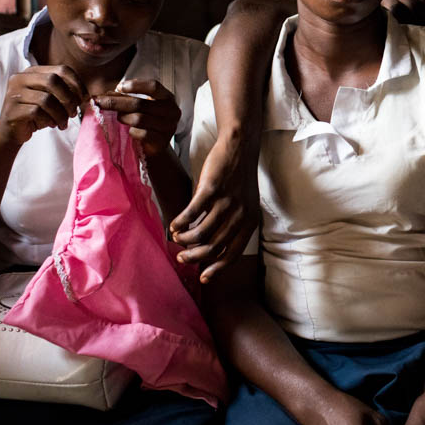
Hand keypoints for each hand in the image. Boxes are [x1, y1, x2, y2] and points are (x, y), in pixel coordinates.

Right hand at [0, 65, 85, 145]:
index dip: (77, 83)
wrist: (12, 132)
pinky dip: (49, 120)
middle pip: (53, 80)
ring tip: (63, 123)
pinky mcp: (12, 109)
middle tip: (73, 113)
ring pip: (47, 99)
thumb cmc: (36, 114)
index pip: (61, 69)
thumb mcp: (52, 99)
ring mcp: (14, 93)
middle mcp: (20, 78)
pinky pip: (37, 112)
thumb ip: (65, 92)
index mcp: (33, 71)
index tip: (85, 98)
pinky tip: (51, 125)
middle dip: (69, 99)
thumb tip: (85, 96)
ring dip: (60, 114)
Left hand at [93, 79, 180, 156]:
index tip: (119, 87)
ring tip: (118, 118)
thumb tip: (106, 94)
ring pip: (139, 119)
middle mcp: (171, 111)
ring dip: (123, 117)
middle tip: (100, 102)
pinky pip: (142, 134)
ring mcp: (168, 127)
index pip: (153, 86)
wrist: (156, 146)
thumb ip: (127, 98)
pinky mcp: (162, 142)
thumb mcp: (141, 106)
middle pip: (140, 103)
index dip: (136, 86)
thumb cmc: (147, 121)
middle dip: (117, 102)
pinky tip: (130, 131)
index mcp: (167, 98)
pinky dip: (132, 132)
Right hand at [170, 131, 259, 282]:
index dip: (216, 269)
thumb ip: (230, 224)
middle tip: (181, 256)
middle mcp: (241, 215)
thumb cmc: (238, 177)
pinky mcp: (212, 188)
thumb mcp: (244, 204)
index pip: (233, 253)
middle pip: (214, 247)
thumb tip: (209, 246)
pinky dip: (180, 222)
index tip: (202, 278)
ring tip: (177, 237)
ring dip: (185, 239)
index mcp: (250, 222)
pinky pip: (191, 213)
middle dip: (194, 256)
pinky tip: (173, 225)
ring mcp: (227, 202)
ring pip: (201, 233)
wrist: (240, 146)